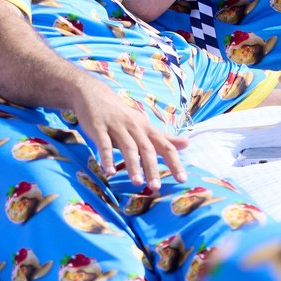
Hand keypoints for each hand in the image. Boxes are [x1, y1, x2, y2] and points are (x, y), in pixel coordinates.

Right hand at [64, 71, 186, 188]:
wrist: (93, 93)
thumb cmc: (122, 115)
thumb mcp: (144, 125)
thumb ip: (163, 138)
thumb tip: (187, 143)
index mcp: (147, 128)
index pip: (165, 146)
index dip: (174, 163)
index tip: (182, 179)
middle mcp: (135, 127)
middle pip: (147, 149)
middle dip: (152, 168)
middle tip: (156, 187)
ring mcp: (116, 126)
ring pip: (128, 147)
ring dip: (132, 165)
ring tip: (137, 182)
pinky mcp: (99, 127)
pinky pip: (103, 144)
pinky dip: (107, 158)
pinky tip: (109, 172)